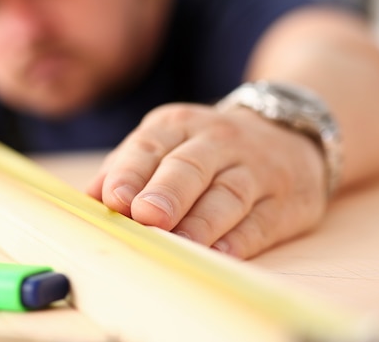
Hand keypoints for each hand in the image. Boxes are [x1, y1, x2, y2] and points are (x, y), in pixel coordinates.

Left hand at [87, 103, 327, 258]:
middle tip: (146, 215)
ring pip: (228, 194)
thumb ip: (128, 166)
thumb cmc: (206, 147)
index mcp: (179, 124)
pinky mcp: (285, 201)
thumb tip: (92, 198)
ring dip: (202, 221)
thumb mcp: (166, 141)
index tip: (115, 198)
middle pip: (191, 166)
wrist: (286, 133)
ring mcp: (256, 170)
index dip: (131, 172)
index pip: (151, 146)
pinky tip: (221, 254)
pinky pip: (261, 221)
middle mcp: (219, 141)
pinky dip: (240, 240)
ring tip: (180, 242)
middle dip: (167, 192)